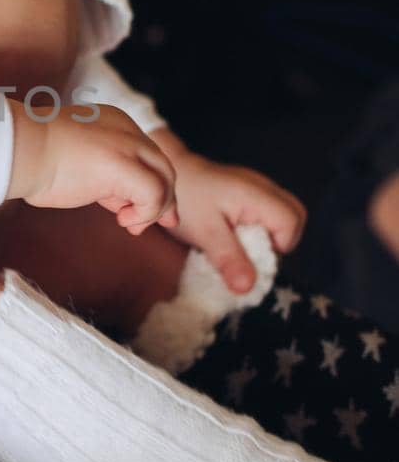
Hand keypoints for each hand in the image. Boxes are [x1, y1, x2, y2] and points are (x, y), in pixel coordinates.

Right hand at [14, 103, 179, 235]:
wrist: (17, 149)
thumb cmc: (35, 158)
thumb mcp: (78, 162)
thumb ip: (103, 176)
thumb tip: (119, 200)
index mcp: (114, 122)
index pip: (145, 155)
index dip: (150, 183)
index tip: (141, 208)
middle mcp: (126, 129)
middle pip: (161, 165)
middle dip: (165, 198)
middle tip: (165, 223)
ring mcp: (127, 145)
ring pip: (164, 180)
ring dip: (154, 209)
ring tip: (129, 224)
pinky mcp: (125, 166)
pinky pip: (154, 195)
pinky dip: (146, 213)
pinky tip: (124, 221)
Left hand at [156, 134, 305, 292]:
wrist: (165, 173)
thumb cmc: (186, 199)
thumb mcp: (205, 233)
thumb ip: (229, 259)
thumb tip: (248, 289)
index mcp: (257, 195)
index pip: (291, 221)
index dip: (279, 246)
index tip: (253, 256)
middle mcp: (263, 187)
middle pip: (295, 215)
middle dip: (280, 242)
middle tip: (250, 252)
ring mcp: (257, 187)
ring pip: (282, 215)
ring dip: (267, 236)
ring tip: (239, 243)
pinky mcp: (248, 192)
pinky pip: (267, 212)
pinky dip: (257, 228)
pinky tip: (233, 234)